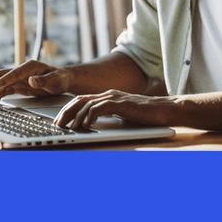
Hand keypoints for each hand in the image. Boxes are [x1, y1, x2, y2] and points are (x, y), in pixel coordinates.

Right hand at [0, 60, 72, 104]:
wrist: (63, 80)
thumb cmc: (61, 78)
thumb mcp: (56, 80)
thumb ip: (44, 80)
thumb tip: (31, 80)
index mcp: (29, 67)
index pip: (12, 73)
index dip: (2, 81)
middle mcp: (21, 71)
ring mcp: (18, 78)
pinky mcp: (18, 85)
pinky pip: (4, 89)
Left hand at [53, 90, 178, 128]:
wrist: (165, 109)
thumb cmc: (145, 114)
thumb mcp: (122, 114)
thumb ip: (108, 115)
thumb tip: (91, 124)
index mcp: (107, 96)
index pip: (81, 100)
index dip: (67, 109)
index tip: (58, 120)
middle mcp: (108, 94)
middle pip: (79, 100)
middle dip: (66, 112)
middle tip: (57, 125)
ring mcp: (115, 97)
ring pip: (87, 104)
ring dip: (76, 116)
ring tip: (70, 127)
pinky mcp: (122, 103)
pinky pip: (101, 107)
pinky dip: (91, 115)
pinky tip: (87, 124)